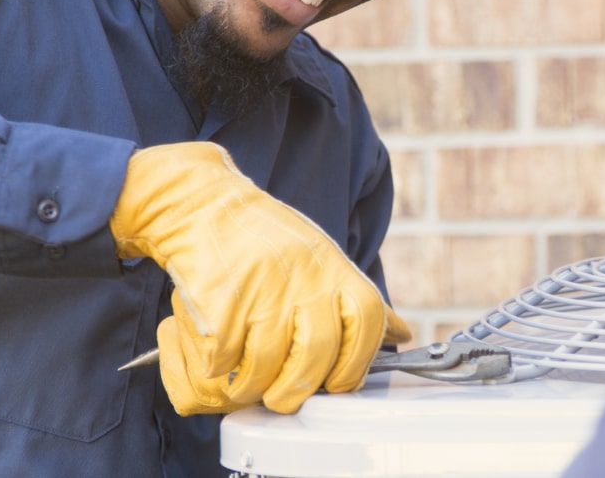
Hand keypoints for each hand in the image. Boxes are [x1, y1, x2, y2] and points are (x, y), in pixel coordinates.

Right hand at [111, 142, 412, 414]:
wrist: (203, 205)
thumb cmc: (264, 238)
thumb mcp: (321, 258)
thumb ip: (356, 300)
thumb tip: (401, 333)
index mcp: (332, 268)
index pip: (367, 321)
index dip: (358, 362)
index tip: (339, 383)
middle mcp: (303, 277)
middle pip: (317, 353)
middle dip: (299, 389)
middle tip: (284, 399)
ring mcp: (261, 288)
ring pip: (266, 364)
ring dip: (253, 386)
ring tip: (245, 384)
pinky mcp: (220, 299)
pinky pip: (224, 356)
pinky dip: (217, 366)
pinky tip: (217, 357)